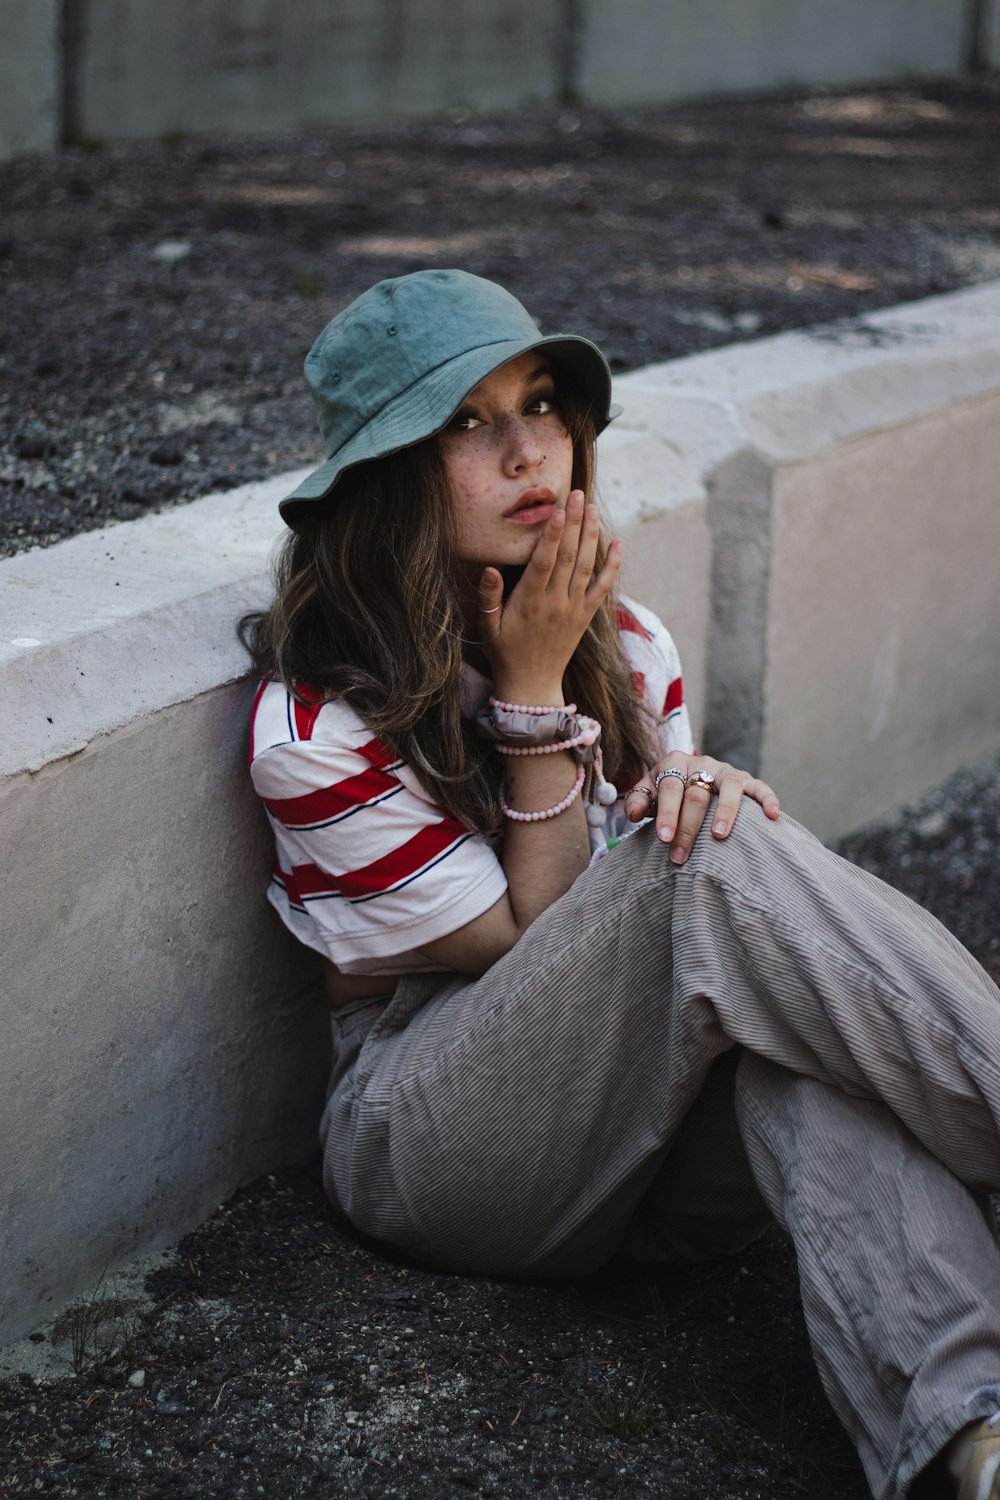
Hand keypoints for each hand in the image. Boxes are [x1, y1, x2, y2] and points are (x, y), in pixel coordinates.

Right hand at [478, 492, 620, 702]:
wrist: (532, 684)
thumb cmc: (504, 652)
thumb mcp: (487, 627)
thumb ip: (488, 597)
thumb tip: (490, 569)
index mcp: (529, 603)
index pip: (544, 562)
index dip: (552, 535)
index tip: (558, 510)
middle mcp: (555, 603)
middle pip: (567, 557)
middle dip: (574, 523)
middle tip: (578, 495)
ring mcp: (574, 609)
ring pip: (585, 566)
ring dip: (590, 536)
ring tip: (593, 508)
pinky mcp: (586, 616)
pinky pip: (602, 588)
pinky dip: (612, 566)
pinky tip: (618, 543)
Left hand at [623, 753, 779, 863]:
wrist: (689, 776)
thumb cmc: (668, 792)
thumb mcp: (648, 793)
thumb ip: (639, 801)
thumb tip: (631, 815)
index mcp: (674, 763)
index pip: (670, 788)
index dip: (667, 813)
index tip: (664, 838)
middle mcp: (702, 763)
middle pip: (696, 793)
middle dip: (688, 826)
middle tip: (681, 855)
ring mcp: (726, 771)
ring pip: (730, 786)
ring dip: (725, 811)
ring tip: (719, 836)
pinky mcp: (746, 780)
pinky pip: (759, 787)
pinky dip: (767, 798)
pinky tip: (773, 815)